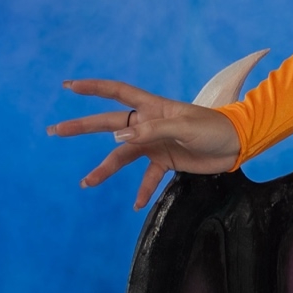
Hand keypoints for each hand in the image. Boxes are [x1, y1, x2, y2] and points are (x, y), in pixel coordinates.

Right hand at [48, 79, 242, 210]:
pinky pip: (148, 177)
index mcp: (153, 107)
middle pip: (109, 125)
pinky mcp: (166, 161)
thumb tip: (119, 139)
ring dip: (106, 169)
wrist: (238, 144)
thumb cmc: (214, 127)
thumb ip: (153, 131)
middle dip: (82, 126)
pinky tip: (137, 205)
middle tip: (55, 130)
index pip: (117, 93)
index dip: (93, 88)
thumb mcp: (185, 126)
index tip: (69, 87)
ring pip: (123, 156)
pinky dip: (143, 190)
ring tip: (87, 183)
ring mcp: (155, 143)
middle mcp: (149, 124)